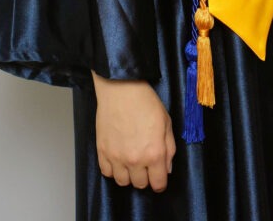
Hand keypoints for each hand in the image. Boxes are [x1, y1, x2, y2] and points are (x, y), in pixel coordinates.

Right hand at [91, 73, 175, 191]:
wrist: (122, 88)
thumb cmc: (145, 101)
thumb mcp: (166, 122)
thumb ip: (169, 148)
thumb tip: (166, 168)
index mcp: (154, 153)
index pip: (158, 184)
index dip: (160, 182)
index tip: (159, 177)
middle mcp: (135, 160)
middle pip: (140, 184)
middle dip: (145, 176)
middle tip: (144, 164)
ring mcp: (117, 157)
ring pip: (122, 182)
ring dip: (128, 174)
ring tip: (130, 161)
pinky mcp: (102, 151)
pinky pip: (106, 172)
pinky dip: (112, 169)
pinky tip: (117, 158)